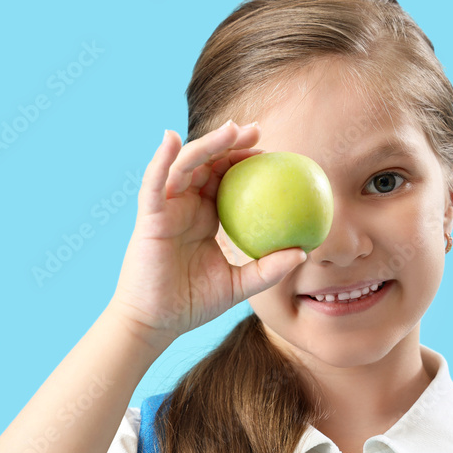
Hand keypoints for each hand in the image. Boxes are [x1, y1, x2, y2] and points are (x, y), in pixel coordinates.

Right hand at [108, 120, 306, 349]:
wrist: (157, 323)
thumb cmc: (194, 304)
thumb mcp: (240, 285)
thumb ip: (269, 268)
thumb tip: (304, 251)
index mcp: (205, 217)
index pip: (226, 180)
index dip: (246, 162)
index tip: (272, 155)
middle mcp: (185, 206)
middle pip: (207, 163)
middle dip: (230, 142)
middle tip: (257, 131)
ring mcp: (166, 209)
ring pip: (184, 165)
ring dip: (207, 144)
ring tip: (231, 130)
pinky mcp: (149, 216)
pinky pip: (153, 182)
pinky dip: (160, 158)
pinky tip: (171, 138)